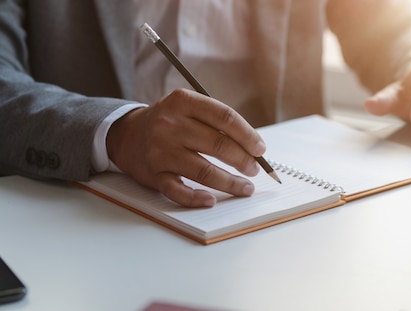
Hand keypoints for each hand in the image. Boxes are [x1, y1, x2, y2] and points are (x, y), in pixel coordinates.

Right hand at [106, 88, 265, 207]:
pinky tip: (211, 201)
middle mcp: (170, 124)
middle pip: (217, 144)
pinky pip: (177, 190)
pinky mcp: (153, 174)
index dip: (248, 135)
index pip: (224, 117)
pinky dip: (195, 198)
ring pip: (203, 170)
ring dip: (230, 182)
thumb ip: (216, 123)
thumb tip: (254, 148)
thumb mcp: (188, 109)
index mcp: (183, 102)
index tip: (260, 149)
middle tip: (255, 169)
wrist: (127, 135)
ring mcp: (161, 150)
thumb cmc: (170, 123)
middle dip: (243, 160)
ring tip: (245, 188)